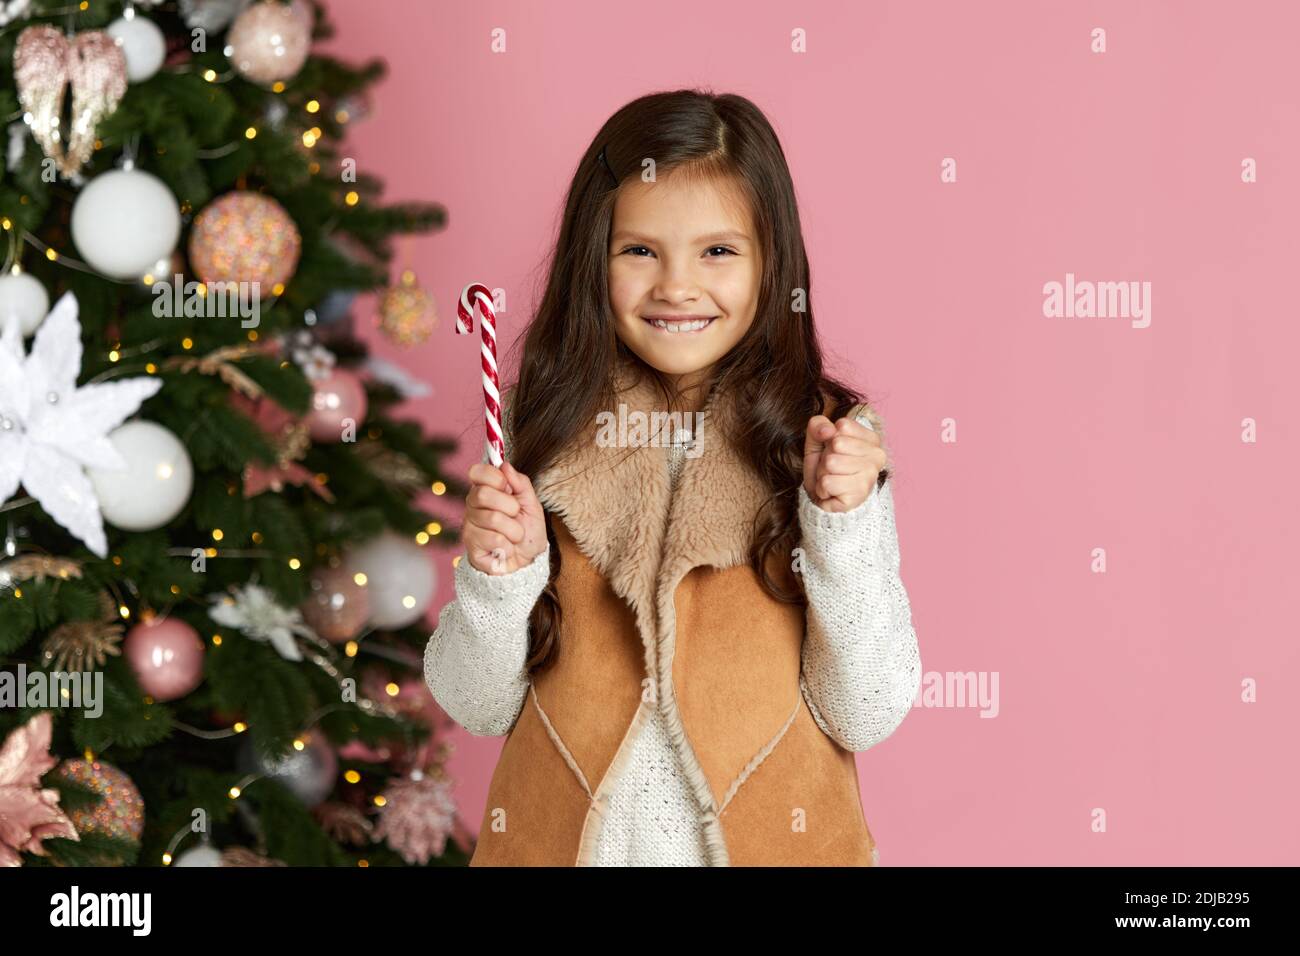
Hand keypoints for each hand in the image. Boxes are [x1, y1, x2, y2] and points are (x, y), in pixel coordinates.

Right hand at [464, 460, 547, 574]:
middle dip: (510, 506)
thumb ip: (521, 483)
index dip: (494, 477)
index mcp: (485, 491)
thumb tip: (505, 466)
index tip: (507, 487)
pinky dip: (508, 546)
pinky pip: (494, 540)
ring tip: (514, 536)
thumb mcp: (531, 504)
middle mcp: (472, 507)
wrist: (528, 562)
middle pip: (483, 494)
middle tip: (516, 516)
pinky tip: (506, 549)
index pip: (476, 472)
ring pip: (493, 519)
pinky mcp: (471, 548)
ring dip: (514, 530)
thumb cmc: (528, 531)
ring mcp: (469, 527)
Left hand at [802, 414, 886, 512]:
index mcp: (872, 439)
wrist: (826, 499)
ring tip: (832, 479)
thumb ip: (818, 426)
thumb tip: (827, 431)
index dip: (830, 438)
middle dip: (825, 457)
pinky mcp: (858, 495)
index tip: (836, 451)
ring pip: (830, 463)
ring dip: (823, 473)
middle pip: (836, 444)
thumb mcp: (817, 440)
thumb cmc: (826, 467)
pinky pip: (827, 483)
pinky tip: (832, 492)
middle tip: (832, 468)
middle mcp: (877, 457)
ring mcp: (870, 477)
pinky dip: (822, 489)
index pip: (843, 425)